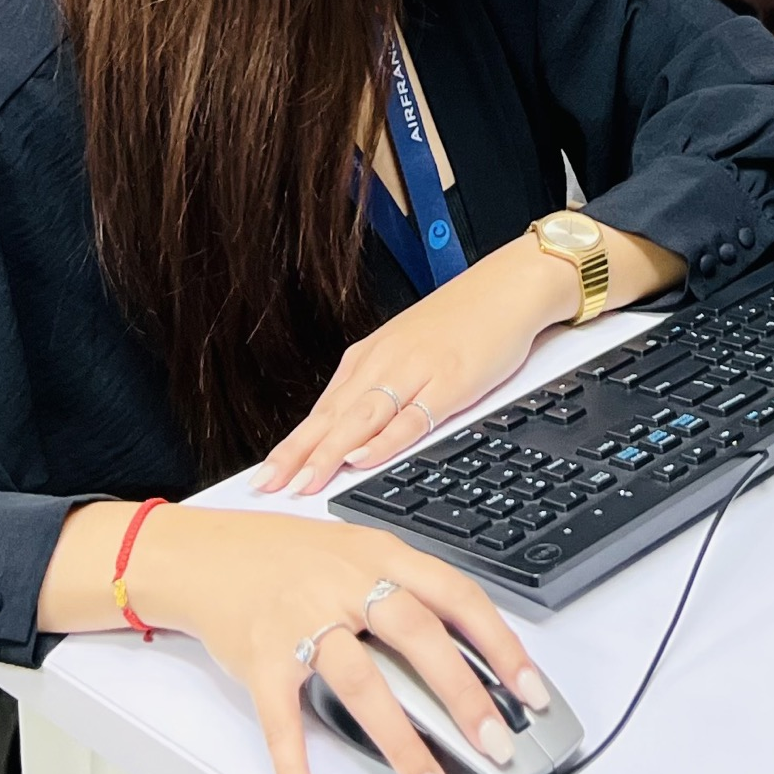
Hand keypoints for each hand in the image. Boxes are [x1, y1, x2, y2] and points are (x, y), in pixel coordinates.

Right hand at [46, 504, 550, 773]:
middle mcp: (346, 582)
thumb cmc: (287, 556)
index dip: (501, 643)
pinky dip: (296, 766)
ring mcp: (303, 618)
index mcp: (379, 554)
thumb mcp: (355, 551)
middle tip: (498, 744)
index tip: (534, 690)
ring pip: (362, 681)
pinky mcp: (261, 655)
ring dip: (402, 741)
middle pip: (418, 636)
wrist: (206, 552)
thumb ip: (404, 590)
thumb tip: (467, 649)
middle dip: (465, 695)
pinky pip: (283, 718)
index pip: (456, 595)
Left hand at [255, 237, 576, 495]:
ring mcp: (417, 370)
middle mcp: (386, 361)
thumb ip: (380, 389)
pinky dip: (386, 439)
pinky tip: (364, 458)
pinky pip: (414, 416)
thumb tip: (348, 435)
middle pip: (334, 416)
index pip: (323, 410)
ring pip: (363, 417)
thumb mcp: (410, 350)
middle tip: (268, 487)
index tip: (264, 476)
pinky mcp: (452, 380)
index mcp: (372, 356)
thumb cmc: (462, 320)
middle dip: (299, 455)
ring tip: (303, 482)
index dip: (293, 446)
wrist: (509, 286)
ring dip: (330, 452)